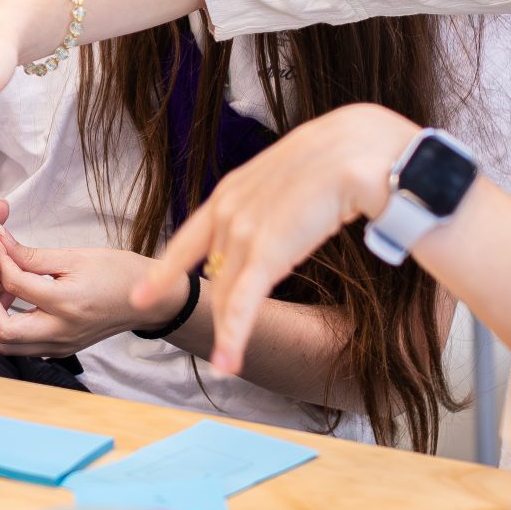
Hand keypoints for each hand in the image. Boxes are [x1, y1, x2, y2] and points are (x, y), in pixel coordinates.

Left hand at [0, 228, 156, 355]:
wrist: (147, 300)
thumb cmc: (117, 273)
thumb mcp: (75, 256)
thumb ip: (32, 254)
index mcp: (66, 303)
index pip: (14, 284)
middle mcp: (61, 332)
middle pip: (1, 331)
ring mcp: (60, 346)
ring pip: (8, 344)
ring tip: (5, 288)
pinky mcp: (61, 350)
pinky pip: (23, 346)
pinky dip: (10, 325)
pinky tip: (19, 301)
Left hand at [136, 104, 416, 371]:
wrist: (368, 144)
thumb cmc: (347, 155)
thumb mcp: (298, 174)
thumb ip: (279, 198)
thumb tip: (286, 218)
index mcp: (236, 188)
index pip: (193, 235)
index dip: (169, 268)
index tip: (142, 295)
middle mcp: (232, 206)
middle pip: (217, 272)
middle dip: (218, 311)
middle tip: (218, 347)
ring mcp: (246, 226)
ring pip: (230, 291)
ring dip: (230, 331)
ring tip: (226, 364)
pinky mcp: (268, 248)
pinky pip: (245, 298)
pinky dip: (235, 331)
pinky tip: (228, 360)